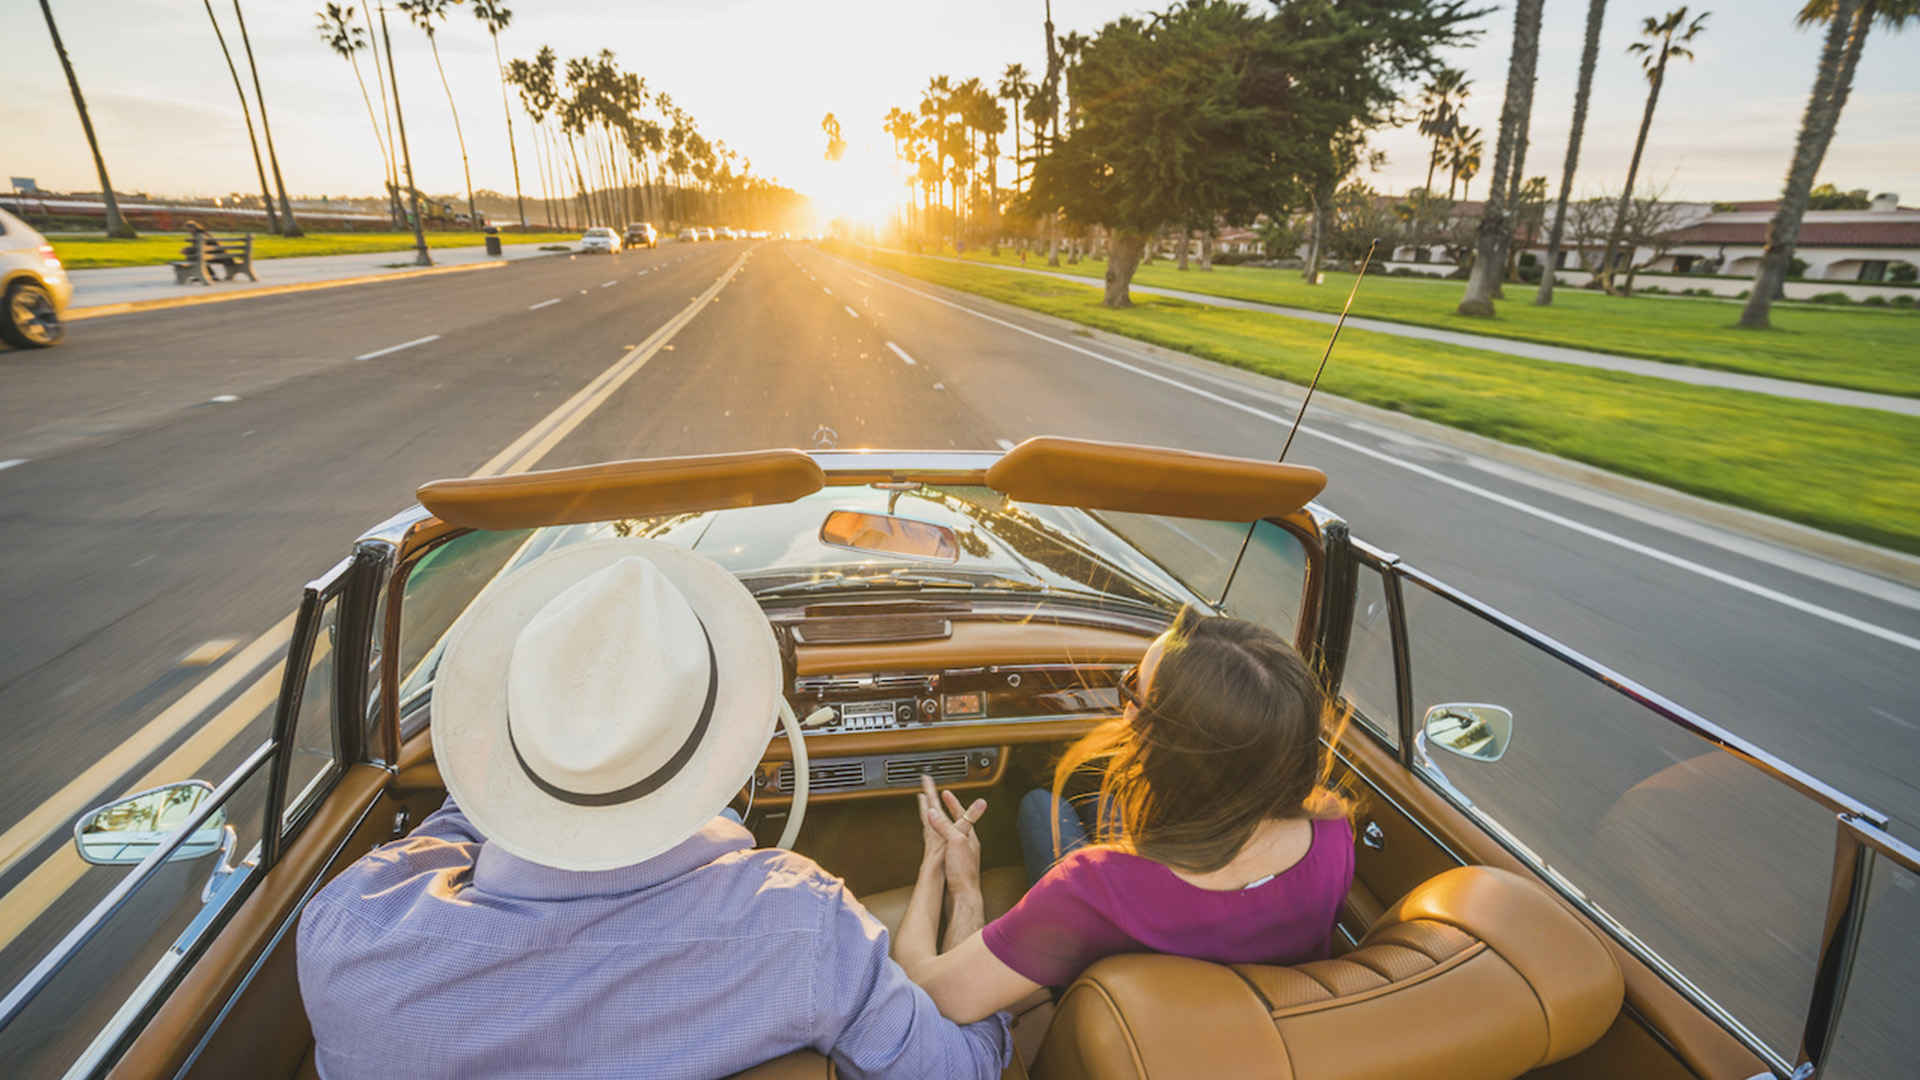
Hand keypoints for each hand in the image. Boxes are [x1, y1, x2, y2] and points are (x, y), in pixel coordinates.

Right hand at [920, 775, 984, 895]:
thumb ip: (945, 827)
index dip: (952, 802)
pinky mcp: (952, 863)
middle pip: (954, 820)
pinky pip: (945, 844)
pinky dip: (939, 837)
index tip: (945, 792)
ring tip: (935, 814)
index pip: (961, 813)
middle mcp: (965, 844)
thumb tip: (933, 812)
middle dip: (946, 808)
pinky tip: (936, 841)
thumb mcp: (955, 843)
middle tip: (939, 797)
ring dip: (942, 821)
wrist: (962, 896)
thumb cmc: (963, 873)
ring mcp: (959, 854)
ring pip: (949, 832)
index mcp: (968, 836)